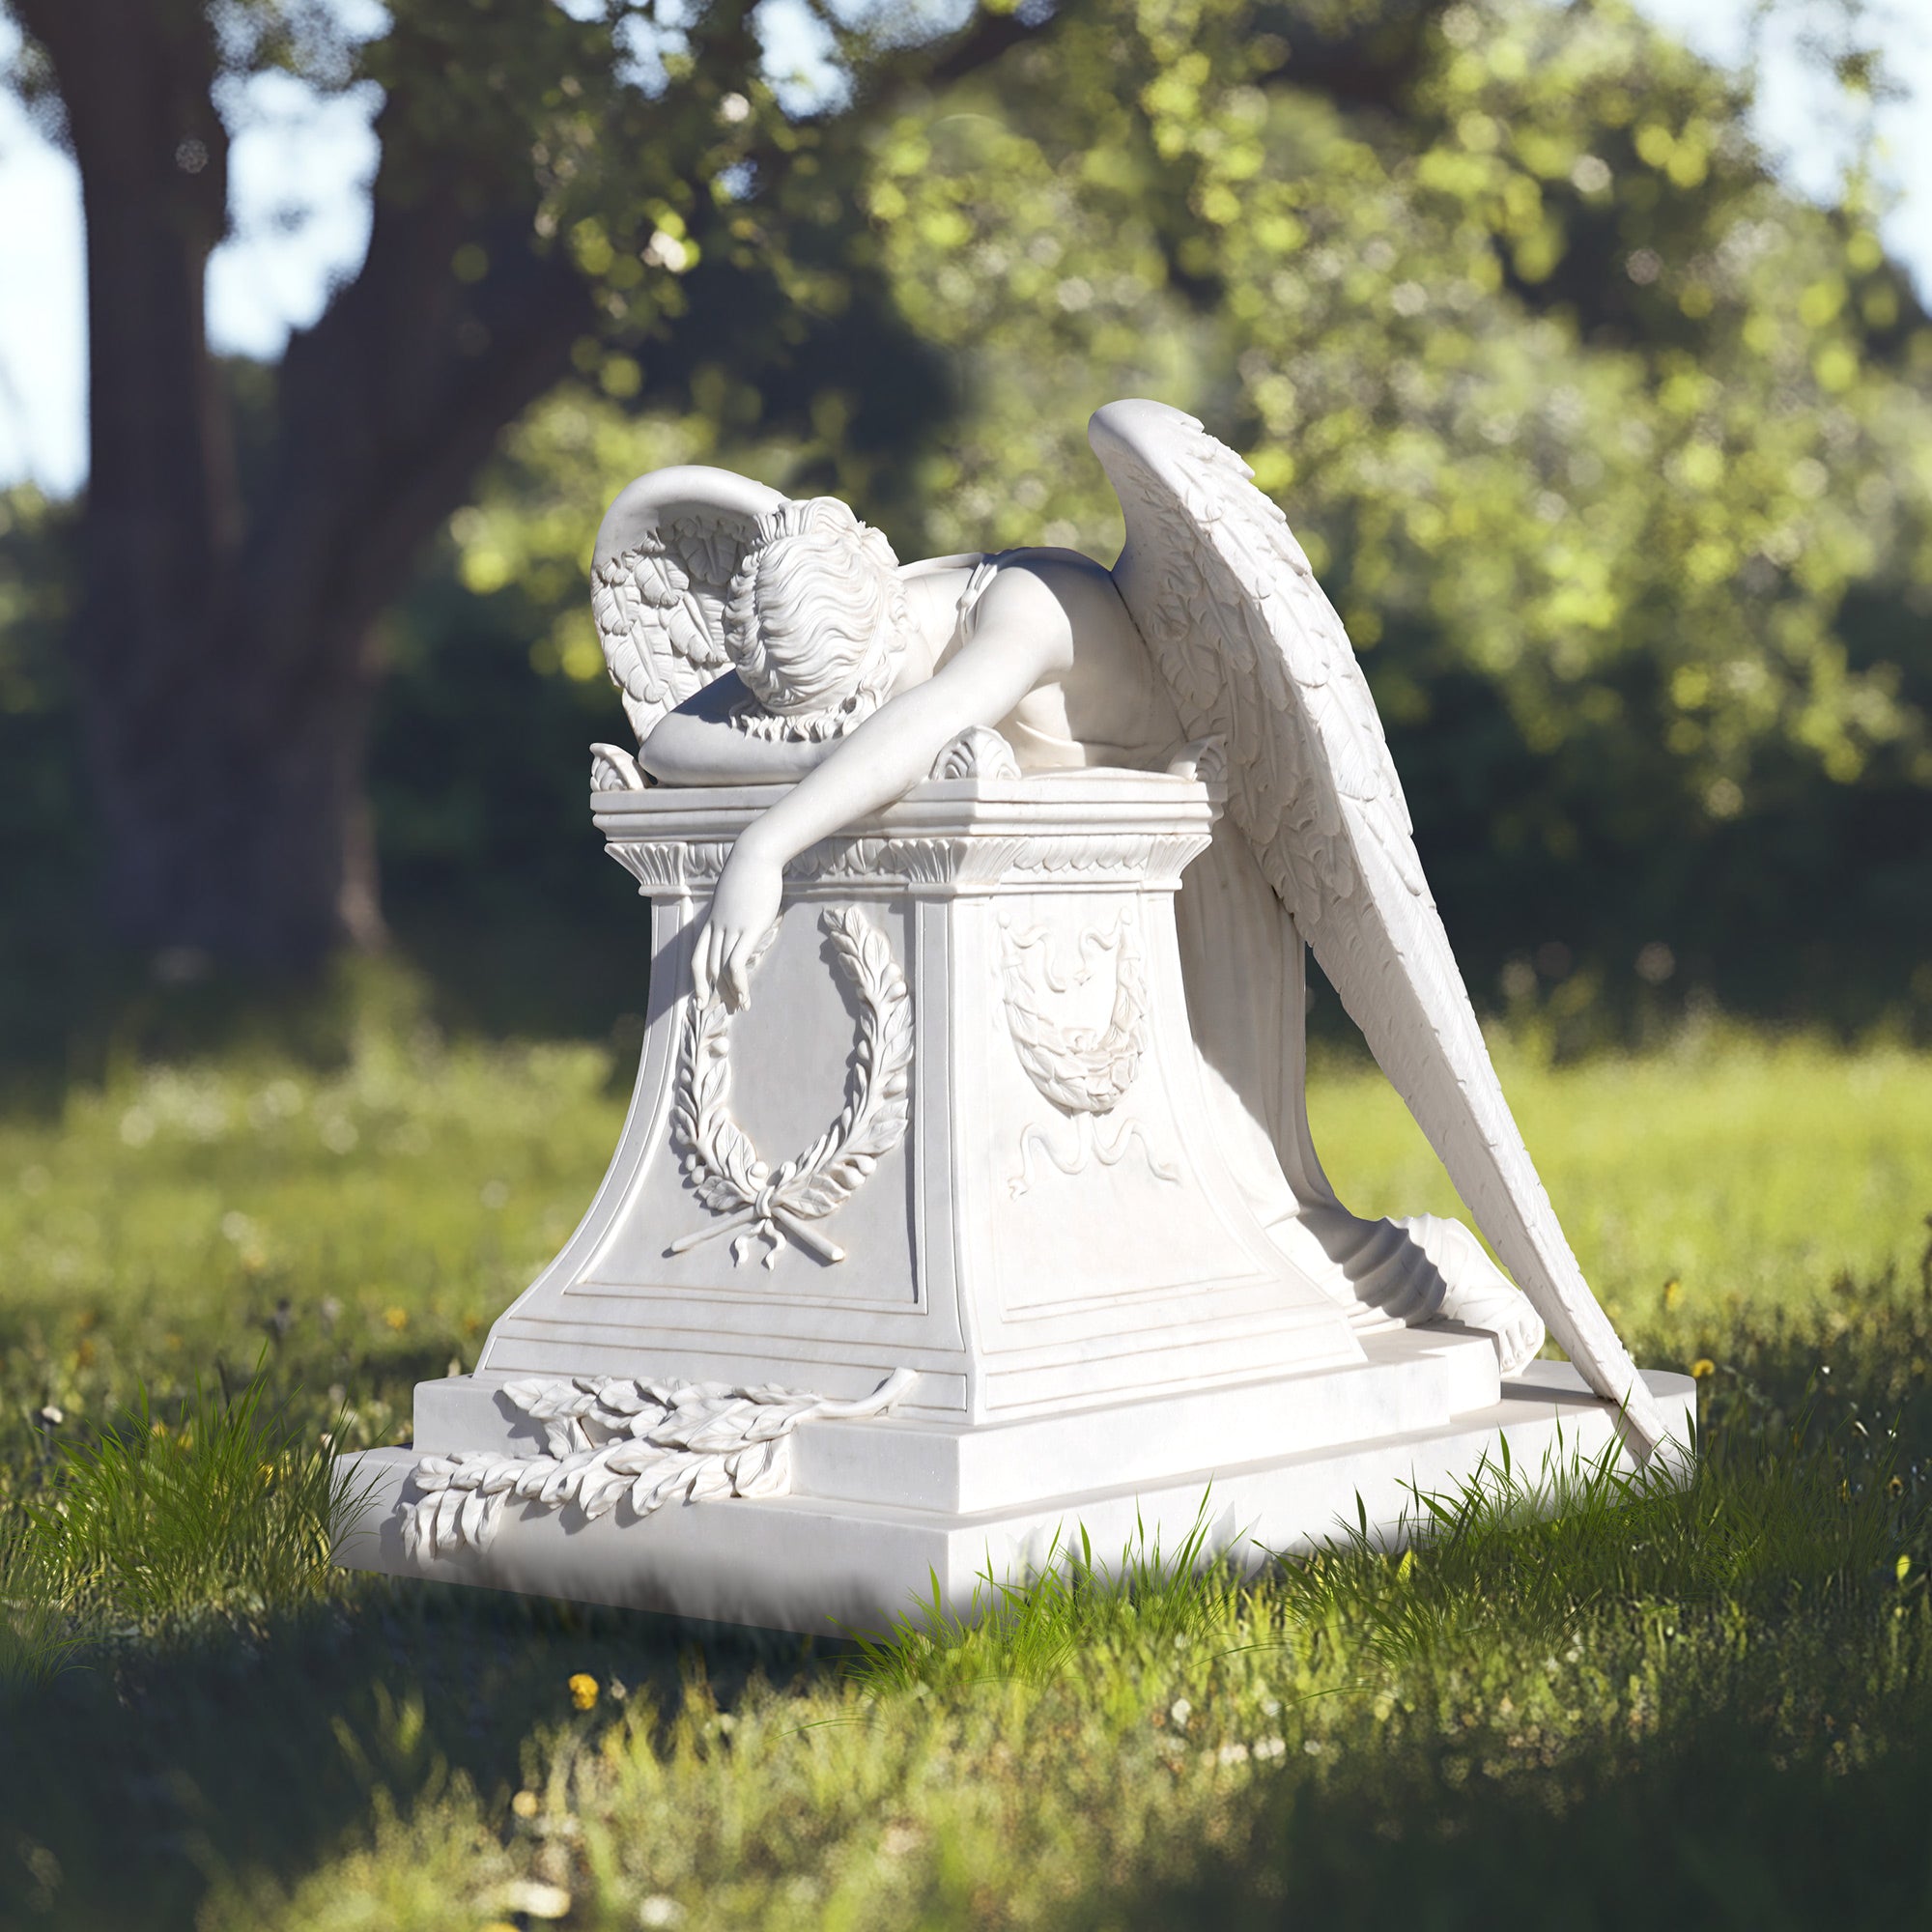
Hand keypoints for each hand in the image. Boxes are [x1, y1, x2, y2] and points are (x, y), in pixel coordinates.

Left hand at [694, 833, 783, 1009]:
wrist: (755, 854)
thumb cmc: (751, 871)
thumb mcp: (737, 893)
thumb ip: (736, 907)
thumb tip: (743, 912)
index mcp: (711, 921)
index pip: (697, 957)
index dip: (697, 981)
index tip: (702, 998)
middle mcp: (716, 928)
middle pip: (706, 968)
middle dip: (713, 992)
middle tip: (722, 1009)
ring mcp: (731, 929)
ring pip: (720, 970)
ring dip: (729, 993)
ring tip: (740, 1008)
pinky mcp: (748, 929)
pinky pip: (735, 964)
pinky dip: (738, 985)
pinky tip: (746, 996)